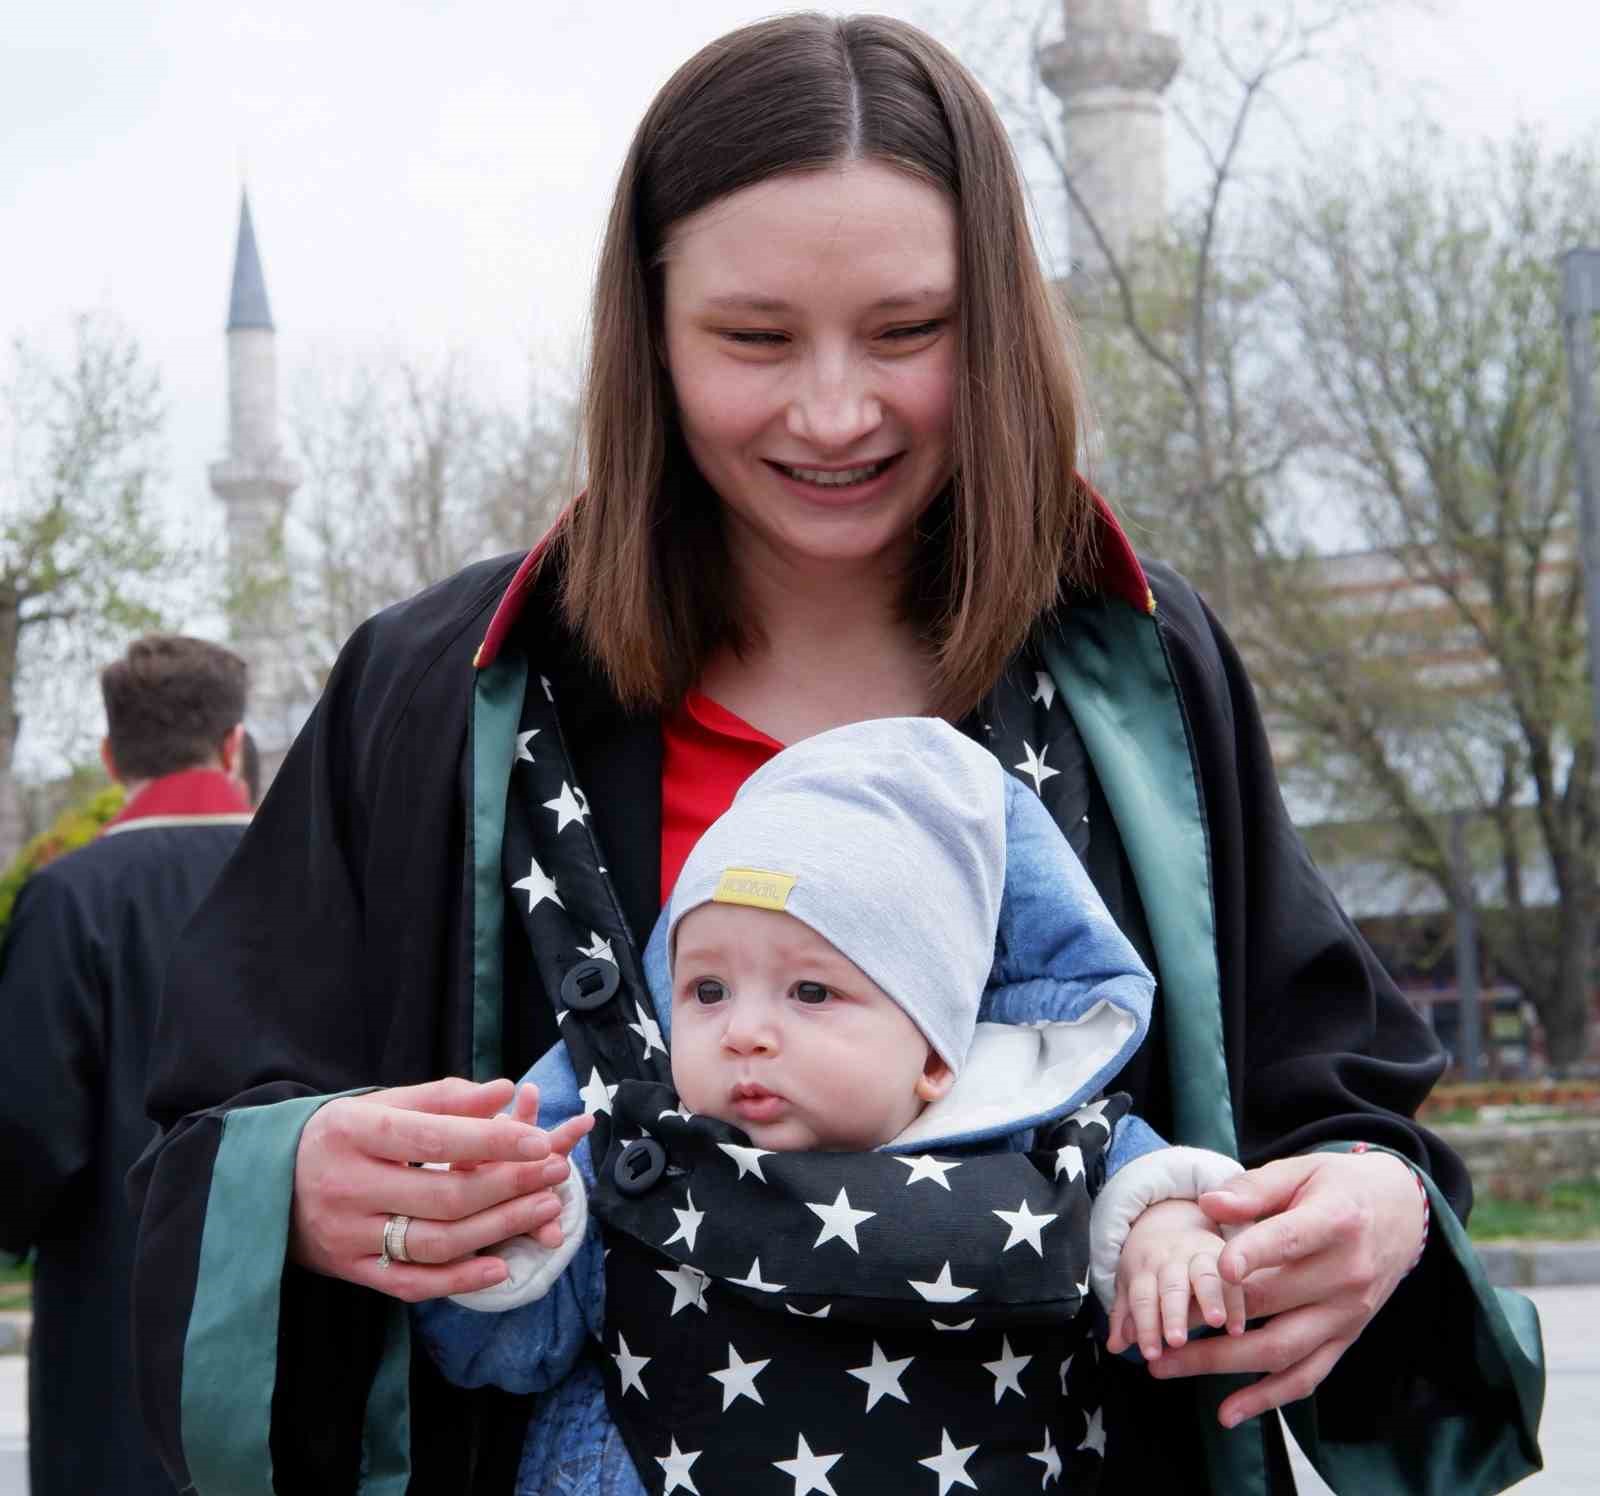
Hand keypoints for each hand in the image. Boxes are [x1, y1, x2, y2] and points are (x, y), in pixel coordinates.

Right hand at [290, 1076, 592, 1301]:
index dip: (492, 1140)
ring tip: (545, 1209)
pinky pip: (409, 1283)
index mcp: (354, 1133)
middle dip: (509, 1185)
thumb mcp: (380, 1103)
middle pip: (442, 1195)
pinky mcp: (349, 1271)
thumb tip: (503, 1090)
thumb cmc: (339, 1134)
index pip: (434, 1138)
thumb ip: (442, 1097)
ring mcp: (347, 1235)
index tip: (539, 1140)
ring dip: (498, 1228)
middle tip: (556, 1172)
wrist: (265, 1182)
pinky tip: (501, 1265)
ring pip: (434, 1242)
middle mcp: (347, 1186)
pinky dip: (459, 1280)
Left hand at [1105, 1199, 1245, 1360]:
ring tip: (1215, 1322)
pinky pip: (1233, 1279)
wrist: (1171, 1220)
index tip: (1150, 1354)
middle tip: (1176, 1341)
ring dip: (1210, 1299)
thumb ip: (1125, 1316)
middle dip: (1173, 1314)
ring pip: (1204, 1275)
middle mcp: (1170, 1260)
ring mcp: (1198, 1255)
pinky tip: (1238, 1327)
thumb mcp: (1130, 1283)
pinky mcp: (1223, 1255)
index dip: (1145, 1326)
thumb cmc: (1150, 1263)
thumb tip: (1115, 1345)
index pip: (1142, 1298)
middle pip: (1171, 1287)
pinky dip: (1237, 1303)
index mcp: (1143, 1268)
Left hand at [1145, 1151, 1425, 1427]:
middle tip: (1156, 1326)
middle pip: (1272, 1303)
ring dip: (1222, 1365)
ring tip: (1167, 1367)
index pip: (1290, 1241)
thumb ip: (1254, 1189)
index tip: (1217, 1267)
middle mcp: (1347, 1276)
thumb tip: (1207, 1204)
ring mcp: (1347, 1314)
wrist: (1401, 1212)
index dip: (1254, 1253)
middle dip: (1209, 1317)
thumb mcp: (1301, 1170)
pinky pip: (1307, 1377)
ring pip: (1282, 1350)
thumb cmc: (1338, 1185)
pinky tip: (1227, 1412)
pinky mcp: (1345, 1339)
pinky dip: (1268, 1398)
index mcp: (1336, 1223)